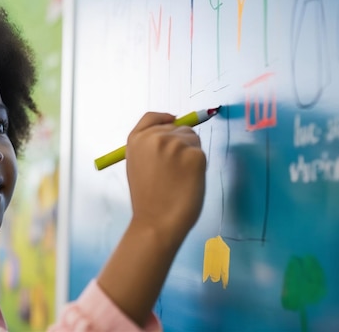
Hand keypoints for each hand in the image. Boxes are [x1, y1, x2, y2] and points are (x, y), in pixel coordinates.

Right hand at [125, 112, 206, 242]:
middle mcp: (155, 137)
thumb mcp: (137, 165)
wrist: (157, 221)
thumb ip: (149, 146)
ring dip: (190, 153)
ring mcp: (175, 144)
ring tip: (178, 177)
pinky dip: (198, 166)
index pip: (152, 117)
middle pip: (178, 127)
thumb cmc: (148, 199)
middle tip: (173, 170)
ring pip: (192, 139)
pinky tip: (187, 181)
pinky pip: (201, 153)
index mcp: (136, 140)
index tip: (172, 121)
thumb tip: (172, 130)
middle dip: (179, 142)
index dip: (164, 118)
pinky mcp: (194, 155)